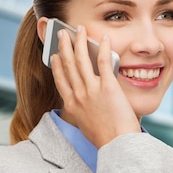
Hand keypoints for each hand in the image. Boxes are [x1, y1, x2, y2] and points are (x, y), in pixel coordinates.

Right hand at [50, 25, 140, 147]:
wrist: (117, 144)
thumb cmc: (106, 139)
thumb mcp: (86, 126)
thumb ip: (84, 112)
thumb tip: (87, 104)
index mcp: (72, 105)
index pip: (60, 80)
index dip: (57, 65)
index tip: (56, 56)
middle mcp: (79, 95)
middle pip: (68, 64)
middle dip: (65, 46)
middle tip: (63, 33)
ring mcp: (92, 90)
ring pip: (82, 59)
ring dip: (79, 41)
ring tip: (79, 29)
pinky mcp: (108, 86)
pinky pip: (103, 62)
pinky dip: (103, 48)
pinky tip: (103, 38)